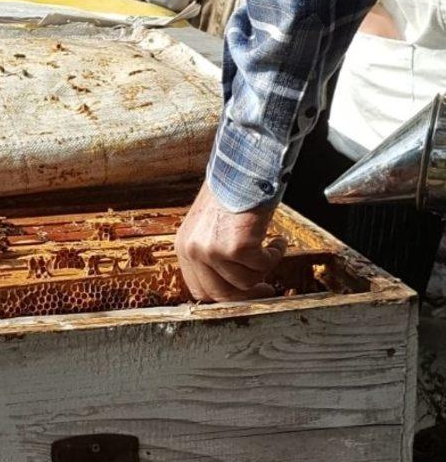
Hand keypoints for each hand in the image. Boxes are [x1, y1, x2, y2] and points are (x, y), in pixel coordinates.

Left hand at [175, 181, 286, 301]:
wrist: (242, 166)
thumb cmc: (230, 190)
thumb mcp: (207, 226)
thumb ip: (211, 252)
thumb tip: (231, 279)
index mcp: (184, 247)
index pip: (200, 290)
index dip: (225, 296)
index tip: (243, 294)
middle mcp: (194, 251)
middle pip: (221, 294)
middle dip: (247, 296)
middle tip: (266, 290)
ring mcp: (214, 250)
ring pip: (246, 282)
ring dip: (265, 268)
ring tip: (272, 249)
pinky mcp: (237, 247)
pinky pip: (263, 265)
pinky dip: (275, 254)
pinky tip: (278, 242)